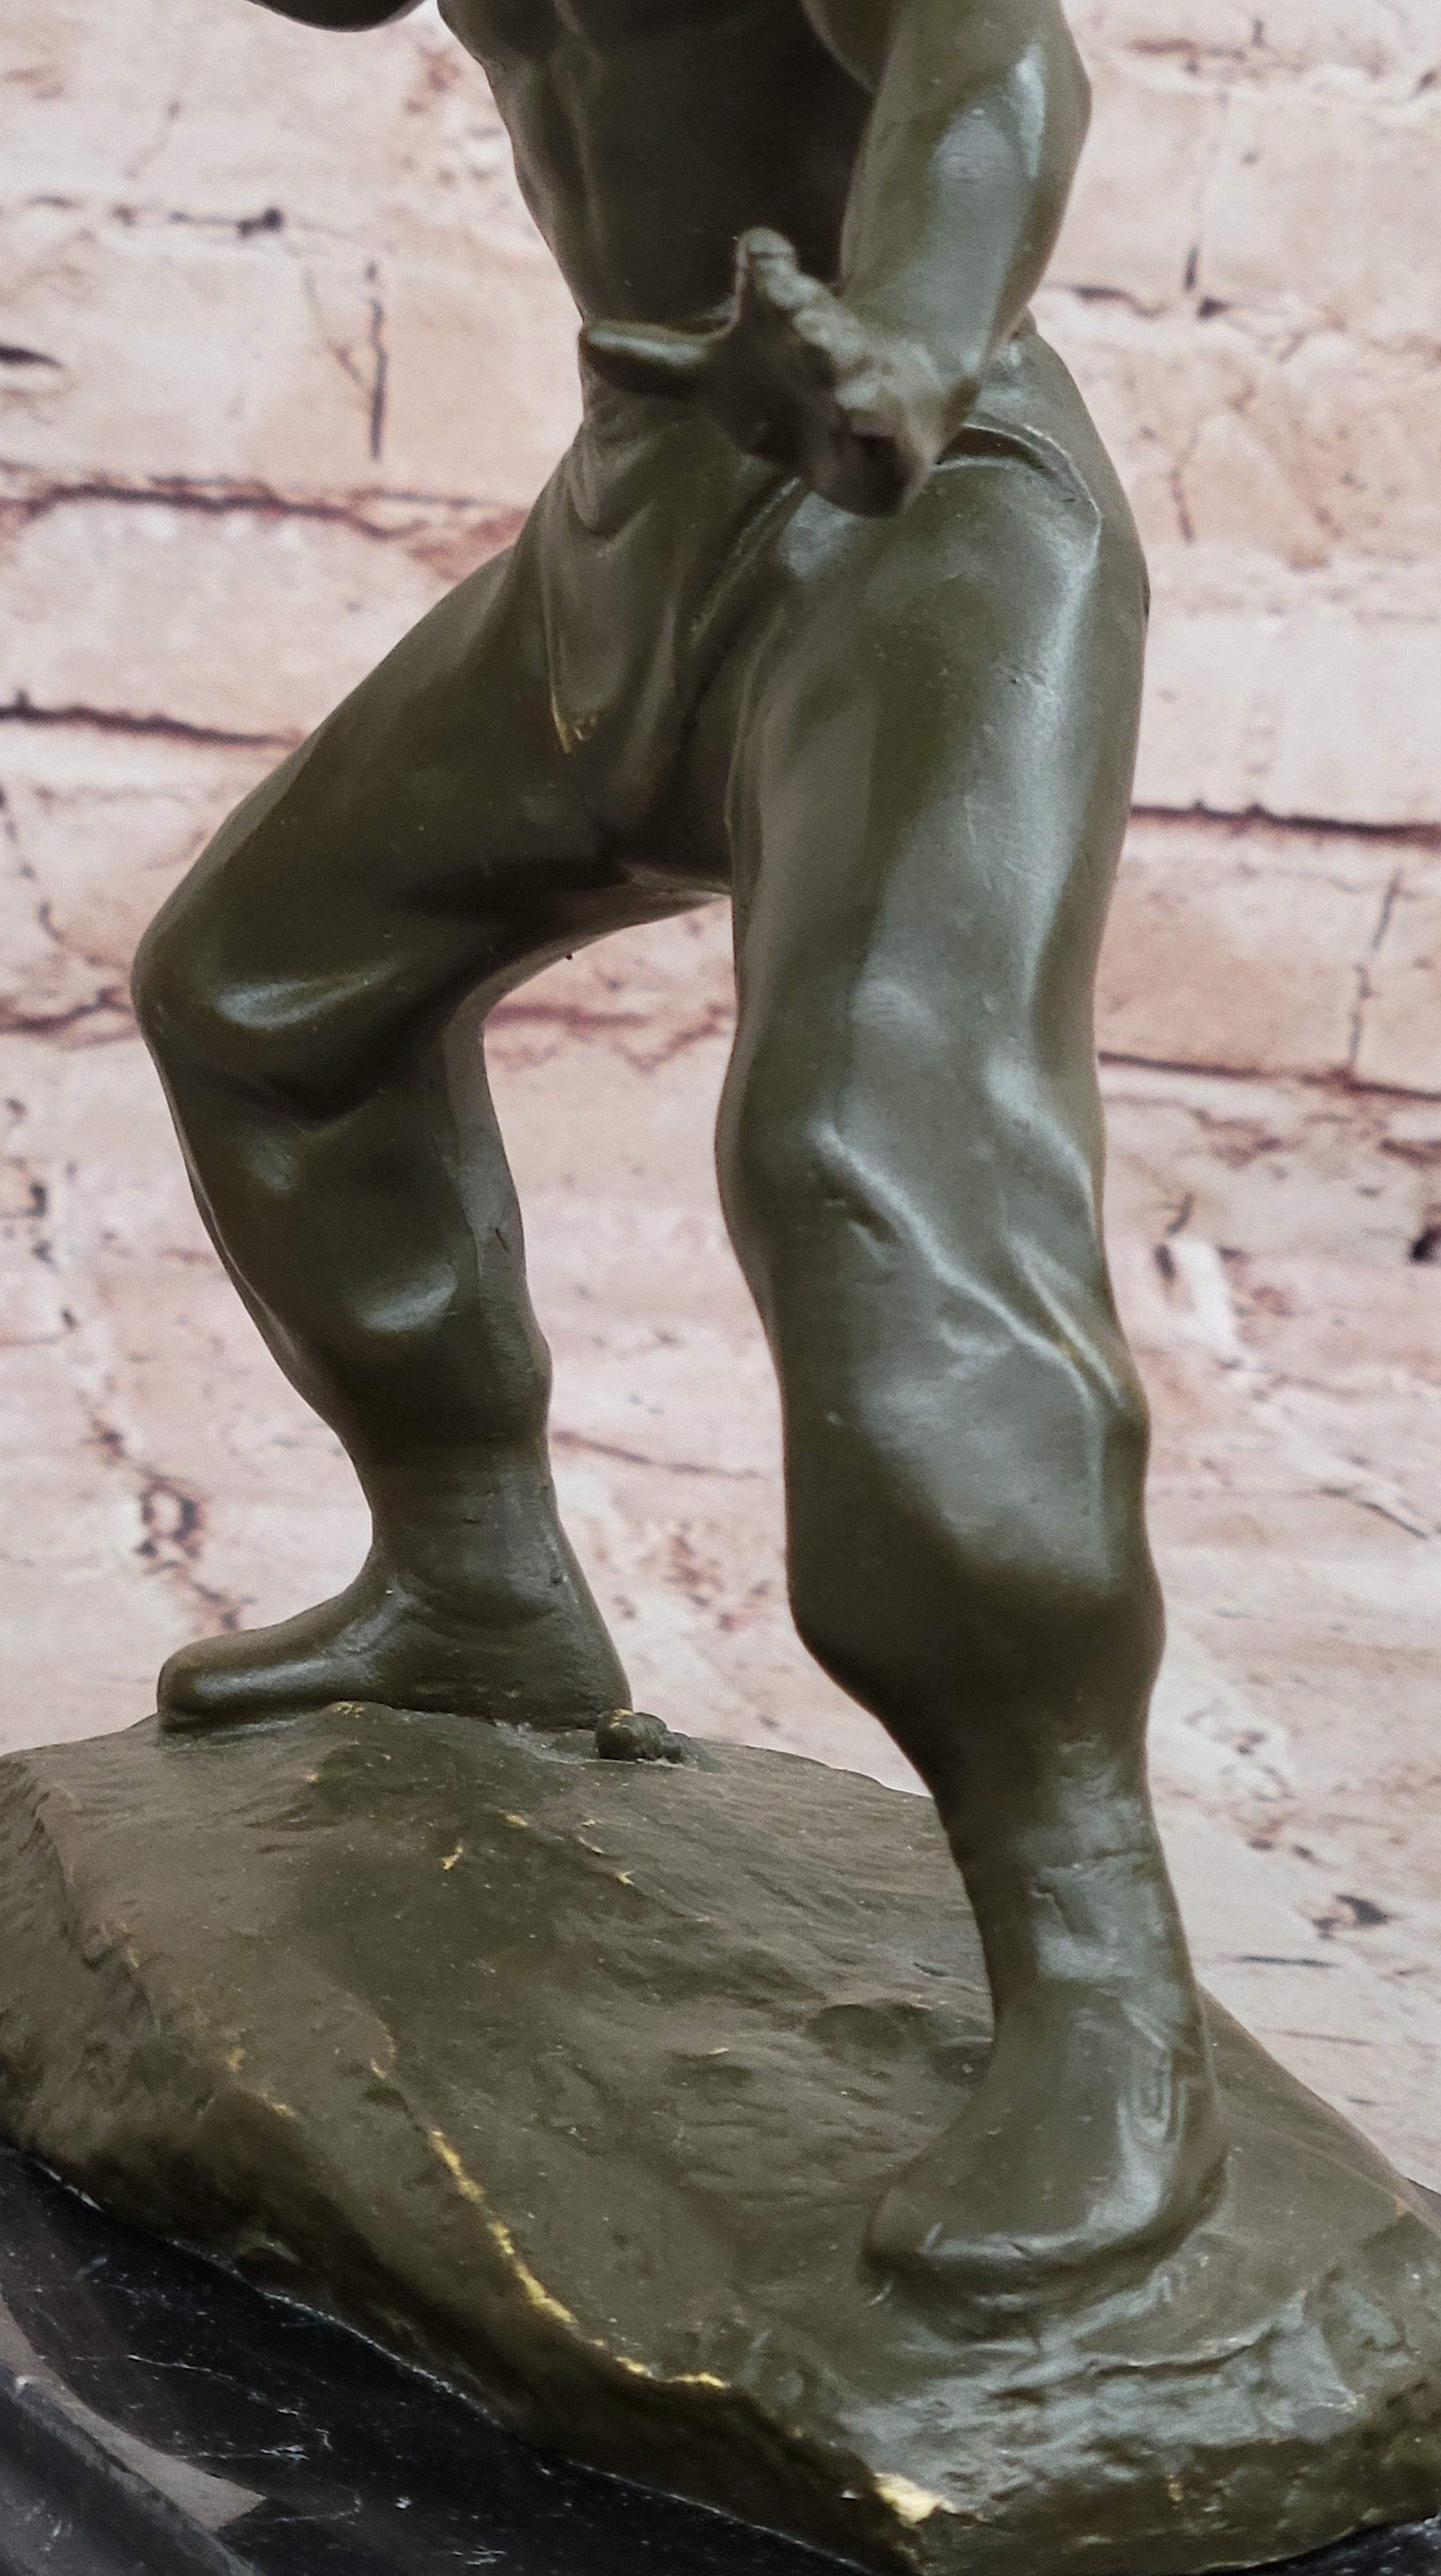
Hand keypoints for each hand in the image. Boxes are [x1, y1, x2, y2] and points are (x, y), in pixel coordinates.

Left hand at [581, 231, 961, 519]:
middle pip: (812, 317)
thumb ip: (657, 365)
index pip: (772, 274)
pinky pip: (880, 428)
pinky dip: (872, 426)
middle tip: (793, 310)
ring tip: (832, 382)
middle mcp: (823, 339)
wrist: (886, 404)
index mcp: (781, 315)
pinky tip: (858, 425)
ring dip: (841, 367)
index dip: (766, 264)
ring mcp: (861, 381)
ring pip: (851, 367)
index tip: (760, 251)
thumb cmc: (789, 386)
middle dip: (804, 314)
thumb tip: (585, 341)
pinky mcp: (888, 429)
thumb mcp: (716, 378)